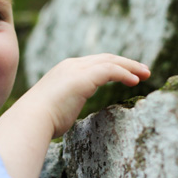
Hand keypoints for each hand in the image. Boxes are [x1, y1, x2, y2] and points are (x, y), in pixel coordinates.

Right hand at [22, 53, 149, 137]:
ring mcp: (77, 69)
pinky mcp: (84, 77)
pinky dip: (125, 74)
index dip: (113, 67)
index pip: (94, 63)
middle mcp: (71, 65)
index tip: (128, 75)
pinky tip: (135, 81)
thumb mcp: (57, 107)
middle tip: (143, 71)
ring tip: (146, 75)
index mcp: (64, 71)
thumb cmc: (42, 120)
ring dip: (131, 67)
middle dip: (126, 63)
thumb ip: (67, 103)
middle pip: (105, 58)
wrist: (32, 118)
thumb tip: (68, 111)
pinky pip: (110, 70)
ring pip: (110, 61)